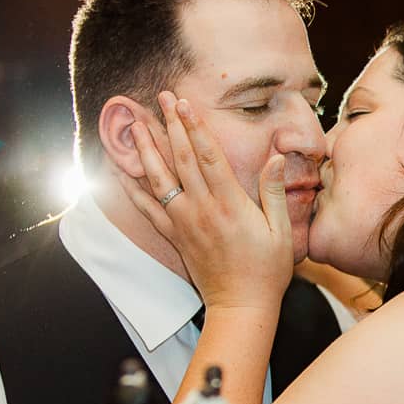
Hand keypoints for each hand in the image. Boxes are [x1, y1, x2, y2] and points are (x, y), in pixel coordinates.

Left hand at [118, 91, 293, 312]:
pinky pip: (149, 209)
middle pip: (182, 158)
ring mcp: (185, 223)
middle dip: (170, 125)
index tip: (185, 102)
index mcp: (230, 204)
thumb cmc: (267, 270)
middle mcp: (202, 209)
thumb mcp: (281, 231)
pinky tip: (121, 172)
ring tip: (135, 124)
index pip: (208, 155)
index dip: (195, 126)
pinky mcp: (175, 237)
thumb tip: (276, 158)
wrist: (241, 306)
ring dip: (147, 149)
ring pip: (160, 179)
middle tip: (161, 97)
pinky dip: (133, 189)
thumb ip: (273, 192)